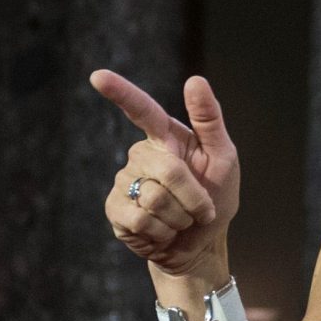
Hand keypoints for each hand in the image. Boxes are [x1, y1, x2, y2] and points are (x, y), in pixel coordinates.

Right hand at [95, 71, 241, 281]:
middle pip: (167, 170)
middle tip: (201, 208)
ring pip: (155, 198)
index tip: (98, 77)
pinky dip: (163, 232)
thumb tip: (195, 79)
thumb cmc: (215, 196)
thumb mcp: (223, 158)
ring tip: (180, 219)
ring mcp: (125, 182)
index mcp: (165, 137)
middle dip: (194, 196)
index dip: (120, 92)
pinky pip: (141, 220)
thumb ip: (209, 120)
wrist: (202, 243)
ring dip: (180, 217)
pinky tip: (163, 231)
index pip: (141, 110)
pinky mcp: (116, 210)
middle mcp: (140, 155)